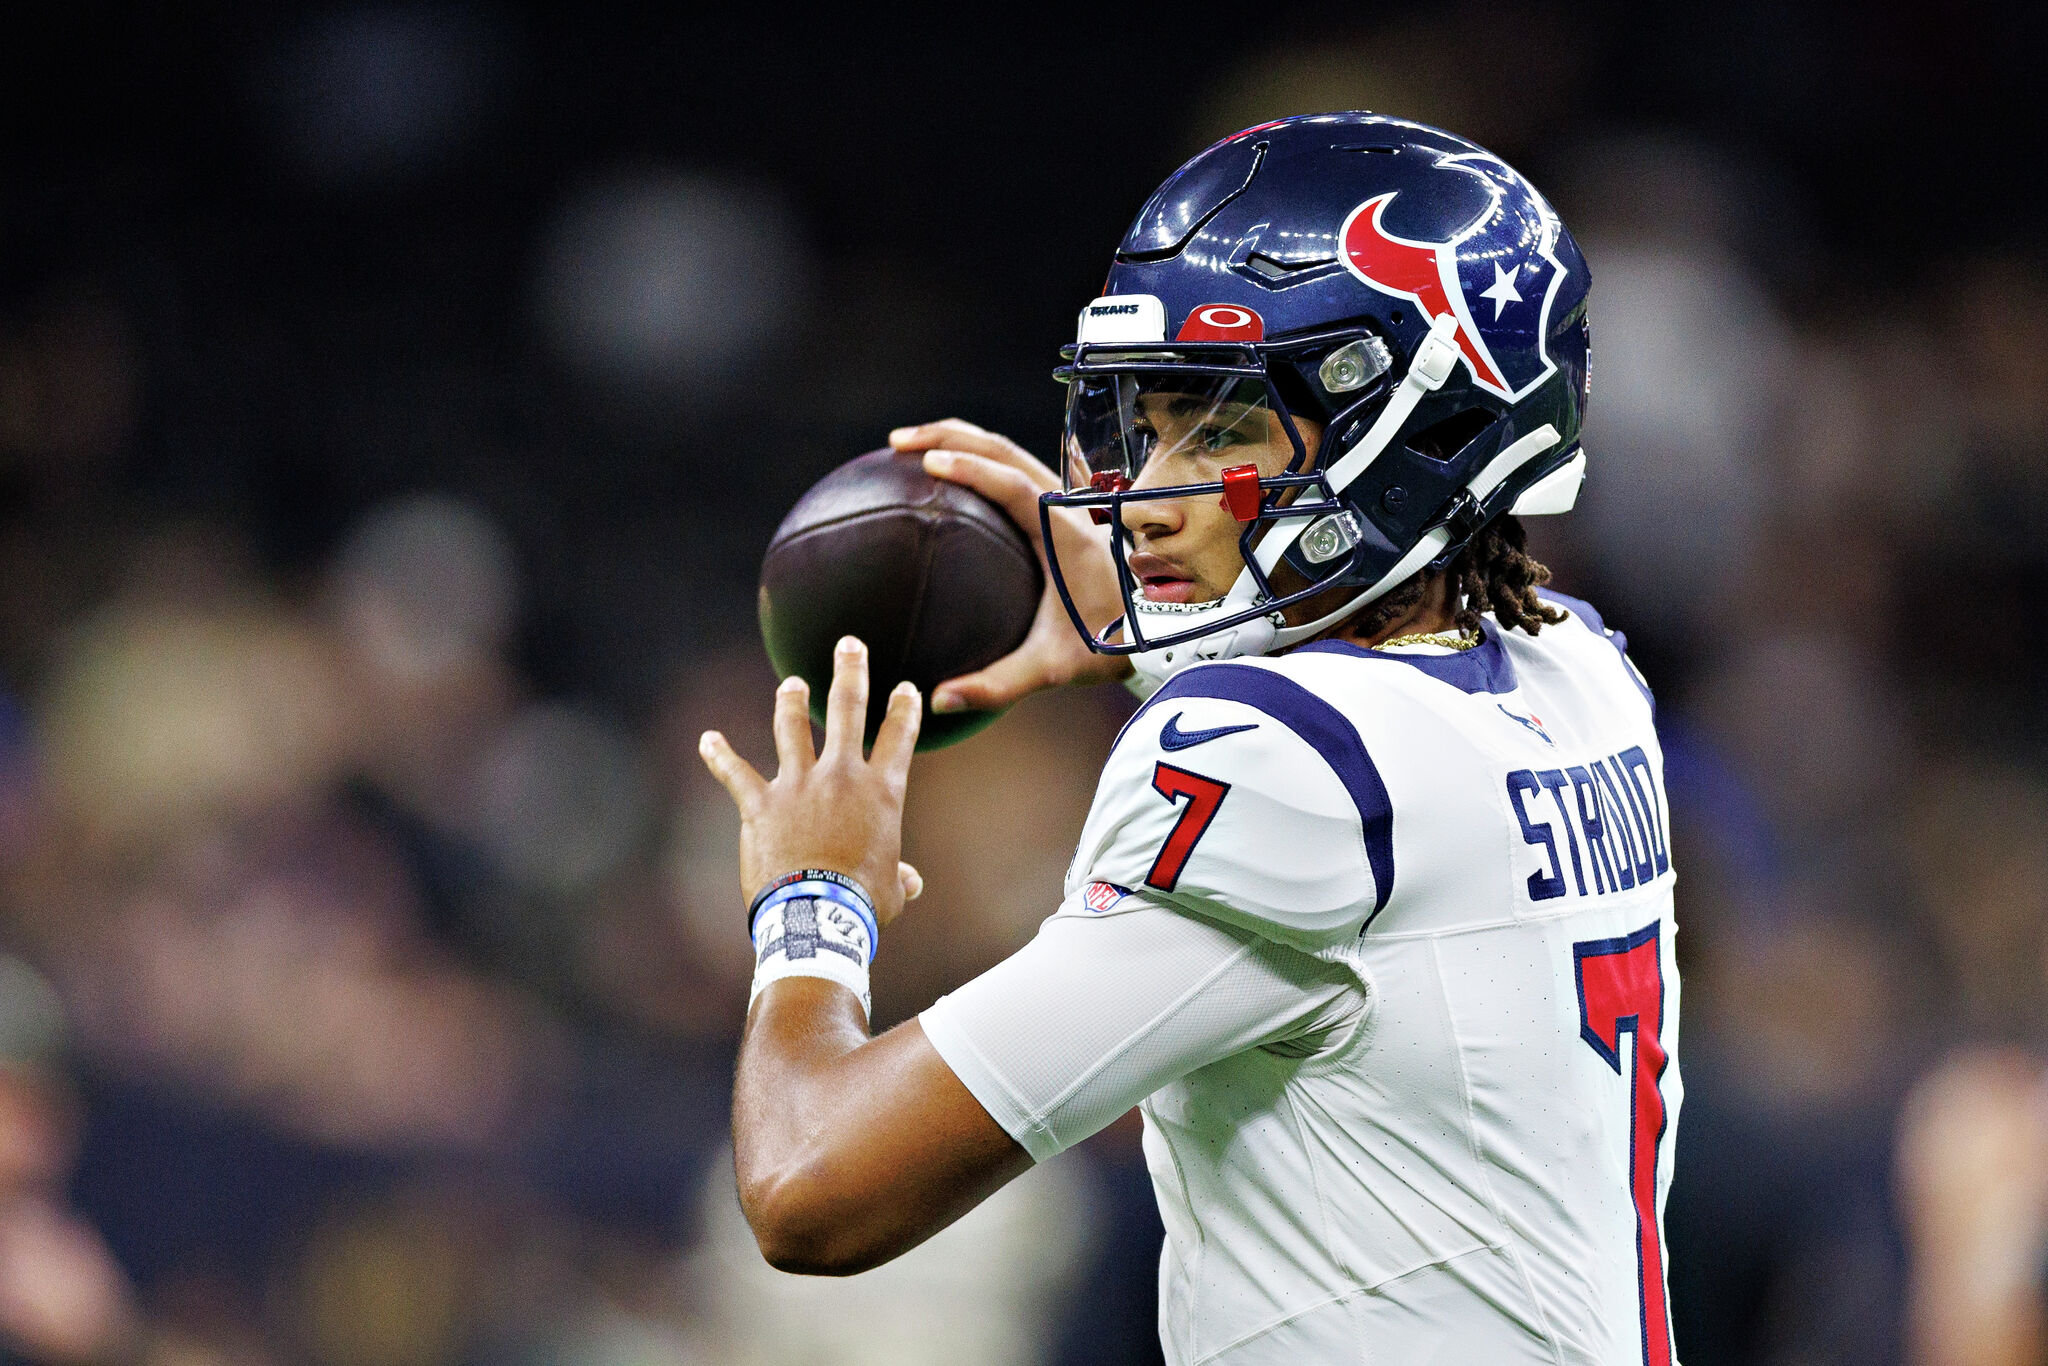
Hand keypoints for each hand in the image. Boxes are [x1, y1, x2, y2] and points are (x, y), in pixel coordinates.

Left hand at [699, 637, 924, 926]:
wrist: (817, 915)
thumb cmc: (862, 906)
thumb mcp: (891, 890)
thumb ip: (899, 876)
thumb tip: (910, 882)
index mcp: (881, 792)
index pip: (898, 737)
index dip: (904, 709)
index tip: (906, 689)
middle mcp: (841, 776)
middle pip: (848, 709)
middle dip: (850, 672)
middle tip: (849, 644)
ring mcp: (798, 785)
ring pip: (792, 728)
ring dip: (791, 702)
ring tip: (791, 683)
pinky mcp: (760, 803)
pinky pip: (735, 773)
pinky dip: (719, 756)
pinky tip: (708, 739)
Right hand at [889, 419, 1131, 711]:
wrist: (1153, 633)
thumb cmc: (1106, 648)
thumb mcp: (1052, 669)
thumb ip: (997, 685)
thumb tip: (939, 699)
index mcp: (1064, 533)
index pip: (1013, 485)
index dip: (971, 468)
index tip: (929, 462)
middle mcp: (1066, 507)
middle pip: (1003, 451)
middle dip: (948, 437)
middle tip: (898, 442)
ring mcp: (1064, 503)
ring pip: (1008, 454)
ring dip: (960, 442)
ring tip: (912, 449)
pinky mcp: (1059, 511)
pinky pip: (1012, 473)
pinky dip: (976, 464)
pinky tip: (942, 481)